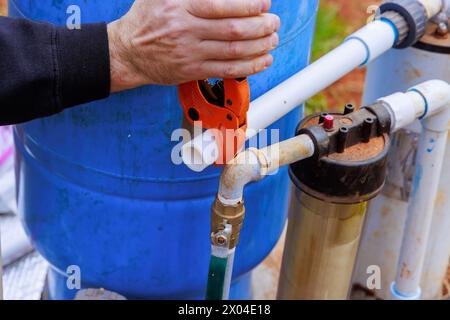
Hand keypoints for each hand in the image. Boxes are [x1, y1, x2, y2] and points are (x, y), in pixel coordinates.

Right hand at [108, 0, 279, 91]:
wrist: (128, 52)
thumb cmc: (147, 19)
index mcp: (179, 6)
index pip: (222, 5)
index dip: (249, 5)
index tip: (265, 4)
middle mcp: (185, 29)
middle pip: (233, 29)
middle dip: (261, 26)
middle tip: (274, 22)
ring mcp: (189, 53)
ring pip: (233, 51)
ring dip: (260, 46)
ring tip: (273, 39)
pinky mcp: (192, 71)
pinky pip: (227, 70)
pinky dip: (249, 66)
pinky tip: (263, 60)